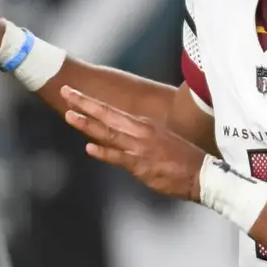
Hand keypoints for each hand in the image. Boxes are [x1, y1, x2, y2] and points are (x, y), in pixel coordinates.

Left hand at [60, 86, 205, 200]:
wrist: (201, 174)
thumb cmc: (181, 159)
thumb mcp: (159, 140)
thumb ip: (137, 138)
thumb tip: (118, 138)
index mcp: (144, 125)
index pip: (112, 111)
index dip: (91, 103)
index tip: (74, 94)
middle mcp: (140, 132)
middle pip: (107, 115)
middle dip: (84, 103)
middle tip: (66, 92)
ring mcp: (139, 148)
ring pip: (108, 133)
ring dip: (88, 124)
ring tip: (69, 115)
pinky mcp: (141, 164)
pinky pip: (118, 157)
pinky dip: (104, 152)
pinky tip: (89, 148)